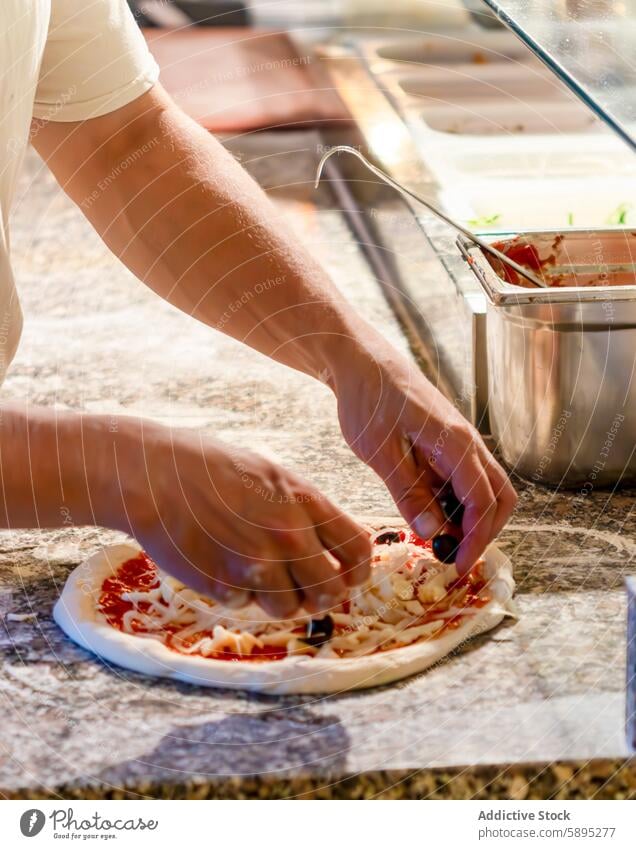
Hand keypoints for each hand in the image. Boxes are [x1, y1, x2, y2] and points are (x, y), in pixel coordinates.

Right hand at [111, 420, 370, 616]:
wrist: (155, 474)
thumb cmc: (213, 470)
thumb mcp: (273, 476)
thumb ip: (307, 511)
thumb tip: (335, 548)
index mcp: (306, 502)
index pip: (358, 550)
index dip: (357, 573)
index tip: (347, 579)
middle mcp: (289, 536)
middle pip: (330, 592)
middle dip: (320, 596)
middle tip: (304, 590)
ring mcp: (256, 563)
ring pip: (289, 608)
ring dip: (276, 599)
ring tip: (253, 571)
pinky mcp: (224, 585)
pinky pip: (245, 606)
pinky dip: (237, 594)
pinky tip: (219, 564)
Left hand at [331, 332, 516, 573]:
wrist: (361, 361)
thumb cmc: (368, 401)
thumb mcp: (380, 453)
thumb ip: (408, 493)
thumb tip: (433, 534)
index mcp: (456, 444)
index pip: (482, 502)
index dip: (474, 540)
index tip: (456, 567)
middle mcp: (468, 441)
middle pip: (500, 497)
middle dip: (484, 532)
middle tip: (453, 558)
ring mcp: (461, 439)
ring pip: (487, 487)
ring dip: (472, 517)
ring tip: (439, 539)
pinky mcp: (449, 440)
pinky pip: (467, 476)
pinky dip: (458, 501)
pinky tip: (430, 512)